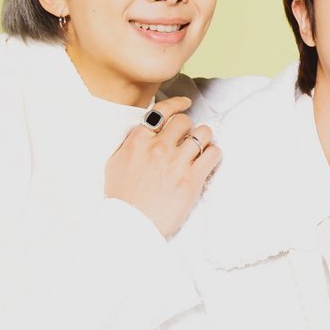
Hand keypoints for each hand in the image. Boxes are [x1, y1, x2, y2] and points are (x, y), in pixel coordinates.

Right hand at [105, 96, 221, 237]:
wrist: (131, 226)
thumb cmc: (122, 198)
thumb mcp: (115, 164)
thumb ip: (131, 144)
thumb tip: (144, 132)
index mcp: (138, 141)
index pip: (162, 111)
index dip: (177, 104)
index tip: (186, 103)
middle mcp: (158, 147)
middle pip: (184, 121)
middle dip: (188, 128)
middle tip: (188, 139)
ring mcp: (176, 162)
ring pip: (203, 133)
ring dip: (204, 139)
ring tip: (201, 148)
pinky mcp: (192, 179)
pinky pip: (213, 154)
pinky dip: (214, 154)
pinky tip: (208, 161)